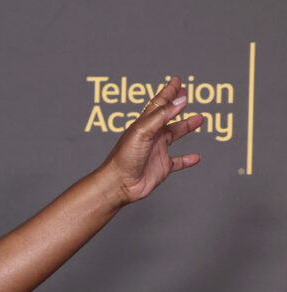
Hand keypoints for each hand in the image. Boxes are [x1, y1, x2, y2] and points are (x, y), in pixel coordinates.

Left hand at [101, 76, 203, 204]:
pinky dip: (187, 159)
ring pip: (174, 135)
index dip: (168, 92)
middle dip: (176, 105)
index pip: (158, 104)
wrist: (118, 184)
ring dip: (186, 126)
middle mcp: (150, 136)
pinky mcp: (160, 167)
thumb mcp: (142, 132)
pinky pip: (177, 162)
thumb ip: (162, 116)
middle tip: (186, 93)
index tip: (177, 81)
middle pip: (167, 117)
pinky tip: (196, 157)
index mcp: (144, 125)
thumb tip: (179, 100)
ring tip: (199, 118)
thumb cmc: (123, 159)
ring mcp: (156, 151)